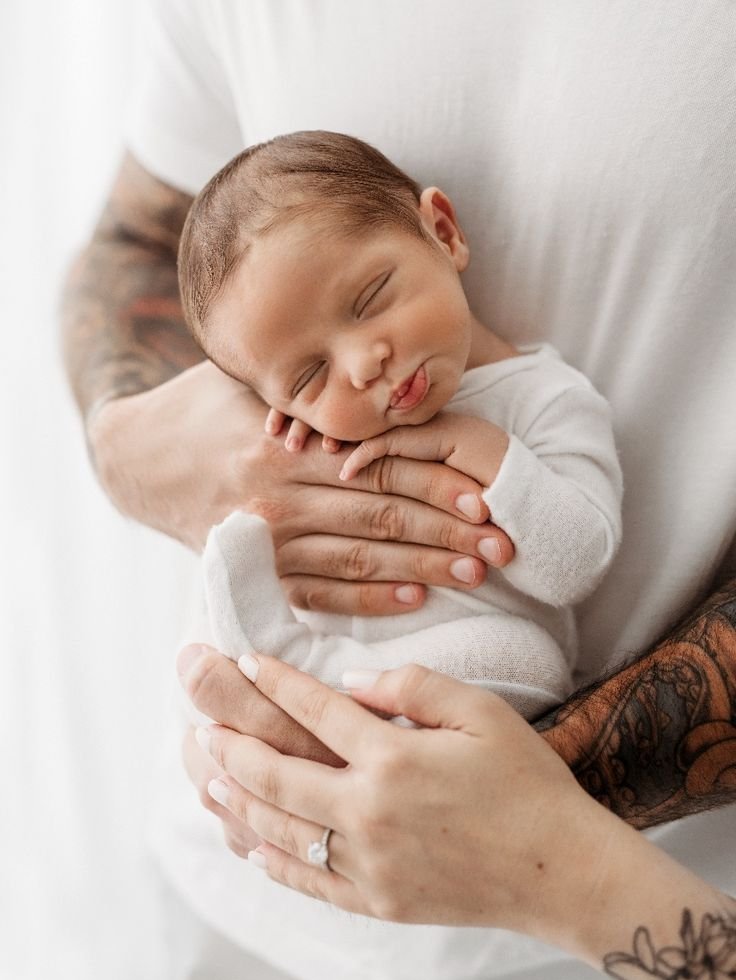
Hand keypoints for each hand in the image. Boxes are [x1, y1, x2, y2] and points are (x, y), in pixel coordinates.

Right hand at [90, 363, 513, 614]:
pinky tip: (417, 599)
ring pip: (361, 561)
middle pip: (381, 518)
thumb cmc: (201, 407)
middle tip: (504, 545)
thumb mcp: (248, 380)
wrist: (134, 459)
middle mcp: (279, 500)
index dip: (437, 483)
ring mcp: (268, 543)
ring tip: (479, 574)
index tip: (487, 496)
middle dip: (448, 533)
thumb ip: (311, 389)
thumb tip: (383, 370)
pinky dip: (371, 600)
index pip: (379, 468)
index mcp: (285, 449)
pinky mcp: (257, 572)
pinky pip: (322, 594)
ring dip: (424, 569)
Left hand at [180, 649, 610, 933]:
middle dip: (233, 746)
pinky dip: (275, 862)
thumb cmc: (528, 783)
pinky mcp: (379, 901)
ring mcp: (370, 863)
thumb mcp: (481, 712)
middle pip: (278, 775)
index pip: (317, 711)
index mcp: (394, 758)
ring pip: (282, 830)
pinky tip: (254, 847)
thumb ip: (414, 686)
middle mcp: (369, 812)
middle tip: (201, 727)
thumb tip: (354, 683)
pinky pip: (311, 881)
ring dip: (240, 802)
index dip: (278, 682)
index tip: (249, 662)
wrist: (561, 871)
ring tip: (210, 780)